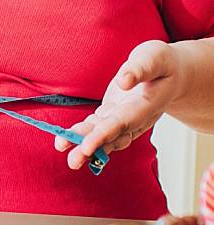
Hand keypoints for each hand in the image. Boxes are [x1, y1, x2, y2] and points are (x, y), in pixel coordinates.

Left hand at [55, 40, 184, 169]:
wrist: (169, 75)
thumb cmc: (162, 64)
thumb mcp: (155, 58)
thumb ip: (140, 68)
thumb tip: (123, 82)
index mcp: (146, 106)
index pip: (122, 123)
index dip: (104, 135)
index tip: (86, 146)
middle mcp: (133, 119)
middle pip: (110, 136)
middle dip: (90, 148)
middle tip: (73, 161)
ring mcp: (121, 120)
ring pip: (100, 135)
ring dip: (81, 144)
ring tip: (61, 147)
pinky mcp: (110, 117)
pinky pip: (94, 129)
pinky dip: (80, 134)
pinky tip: (64, 140)